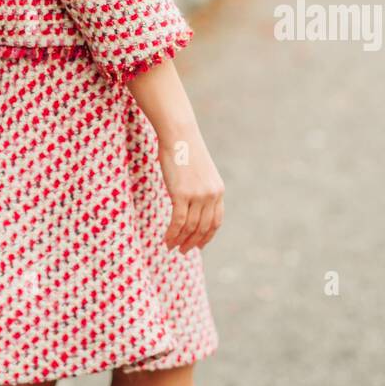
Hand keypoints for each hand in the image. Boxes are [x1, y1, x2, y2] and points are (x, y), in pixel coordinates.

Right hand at [158, 131, 224, 252]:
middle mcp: (211, 195)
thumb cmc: (185, 149)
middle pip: (203, 228)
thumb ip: (199, 189)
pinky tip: (166, 239)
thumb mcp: (199, 172)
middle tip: (183, 251)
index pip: (216, 221)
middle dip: (193, 242)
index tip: (199, 245)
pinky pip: (178, 222)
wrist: (179, 134)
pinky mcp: (182, 194)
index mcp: (218, 190)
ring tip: (172, 247)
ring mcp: (197, 195)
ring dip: (180, 241)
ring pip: (190, 227)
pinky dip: (172, 234)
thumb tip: (190, 205)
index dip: (207, 236)